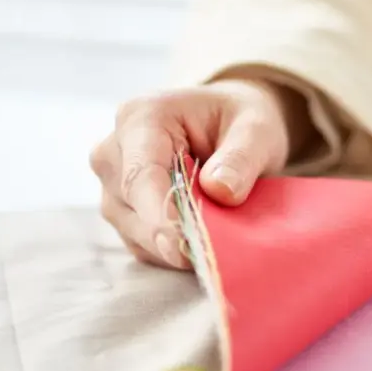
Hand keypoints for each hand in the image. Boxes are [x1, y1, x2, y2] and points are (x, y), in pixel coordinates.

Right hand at [89, 79, 308, 268]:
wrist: (233, 128)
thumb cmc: (241, 122)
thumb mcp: (257, 130)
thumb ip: (241, 158)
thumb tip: (220, 191)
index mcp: (140, 118)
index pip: (141, 174)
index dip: (160, 213)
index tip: (184, 242)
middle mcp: (115, 152)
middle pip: (133, 208)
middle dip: (175, 235)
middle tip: (218, 250)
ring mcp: (114, 185)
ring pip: (136, 233)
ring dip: (177, 245)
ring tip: (219, 238)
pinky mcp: (124, 213)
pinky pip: (144, 246)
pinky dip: (175, 252)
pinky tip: (203, 240)